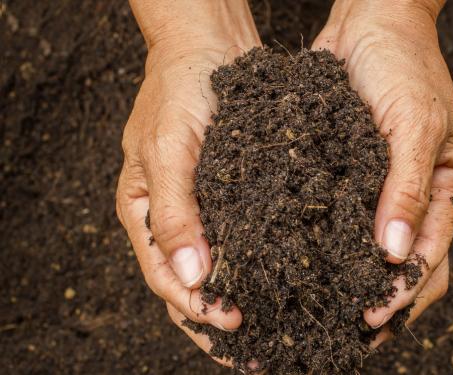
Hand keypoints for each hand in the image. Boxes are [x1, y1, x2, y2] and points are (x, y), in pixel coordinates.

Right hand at [116, 0, 260, 365]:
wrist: (207, 44)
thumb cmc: (178, 91)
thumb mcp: (168, 151)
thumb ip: (175, 216)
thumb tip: (192, 279)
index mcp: (144, 213)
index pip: (166, 279)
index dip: (198, 309)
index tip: (234, 325)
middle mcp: (174, 218)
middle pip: (192, 286)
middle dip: (219, 322)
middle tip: (255, 353)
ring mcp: (204, 208)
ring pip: (220, 269)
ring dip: (243, 300)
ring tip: (273, 331)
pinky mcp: (232, 194)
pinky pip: (243, 239)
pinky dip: (259, 264)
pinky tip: (285, 281)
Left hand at [312, 0, 452, 338]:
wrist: (370, 22)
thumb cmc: (404, 65)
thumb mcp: (416, 123)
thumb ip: (410, 188)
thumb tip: (398, 253)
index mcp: (448, 187)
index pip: (433, 256)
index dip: (405, 293)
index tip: (370, 320)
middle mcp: (416, 195)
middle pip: (406, 266)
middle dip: (382, 302)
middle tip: (346, 332)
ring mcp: (382, 188)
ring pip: (372, 251)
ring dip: (354, 283)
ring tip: (323, 314)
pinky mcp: (349, 177)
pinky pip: (342, 221)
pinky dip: (330, 247)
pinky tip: (305, 266)